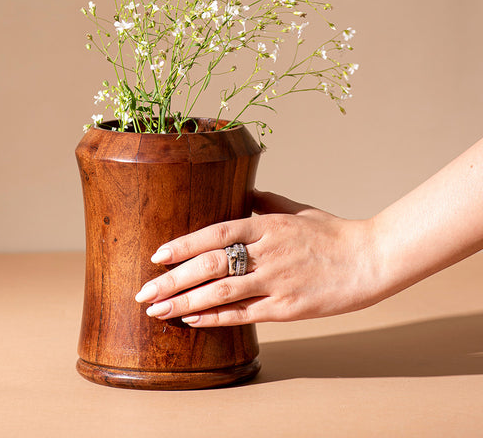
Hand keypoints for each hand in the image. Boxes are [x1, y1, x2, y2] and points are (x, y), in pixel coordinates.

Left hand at [135, 190, 381, 326]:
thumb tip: (239, 193)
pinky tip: (192, 321)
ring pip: (222, 292)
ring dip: (185, 303)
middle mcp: (267, 252)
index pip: (215, 232)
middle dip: (172, 279)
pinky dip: (215, 318)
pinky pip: (244, 314)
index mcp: (267, 224)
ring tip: (157, 310)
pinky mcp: (288, 307)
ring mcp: (277, 281)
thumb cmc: (331, 232)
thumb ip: (264, 201)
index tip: (157, 255)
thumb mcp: (296, 209)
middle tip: (143, 291)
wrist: (370, 259)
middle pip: (210, 265)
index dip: (183, 244)